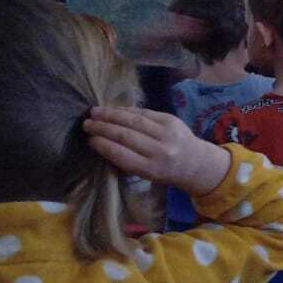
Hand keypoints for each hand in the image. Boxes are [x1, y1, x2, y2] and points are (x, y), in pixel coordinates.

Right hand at [83, 106, 231, 194]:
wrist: (195, 162)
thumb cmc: (163, 170)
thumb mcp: (145, 173)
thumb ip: (126, 159)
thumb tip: (99, 140)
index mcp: (152, 169)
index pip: (122, 155)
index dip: (103, 145)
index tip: (89, 139)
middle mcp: (161, 151)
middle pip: (126, 135)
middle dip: (103, 127)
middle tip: (86, 123)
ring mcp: (168, 133)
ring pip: (134, 120)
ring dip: (111, 114)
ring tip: (94, 112)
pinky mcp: (172, 120)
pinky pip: (145, 112)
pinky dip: (126, 110)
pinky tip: (113, 109)